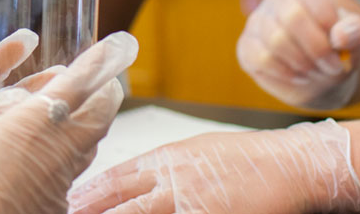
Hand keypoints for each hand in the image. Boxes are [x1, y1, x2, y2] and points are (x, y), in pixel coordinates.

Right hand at [0, 31, 139, 213]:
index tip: (119, 45)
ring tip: (76, 113)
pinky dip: (67, 156)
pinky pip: (70, 173)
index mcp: (36, 121)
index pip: (81, 82)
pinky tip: (46, 157)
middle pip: (101, 114)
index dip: (101, 60)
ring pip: (90, 144)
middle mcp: (59, 148)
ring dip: (89, 123)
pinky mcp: (57, 205)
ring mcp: (62, 180)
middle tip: (102, 81)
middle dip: (106, 92)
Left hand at [68, 119, 359, 213]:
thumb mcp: (196, 151)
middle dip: (88, 211)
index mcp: (167, 159)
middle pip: (118, 200)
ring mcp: (190, 203)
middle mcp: (172, 180)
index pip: (114, 178)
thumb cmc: (249, 158)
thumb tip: (131, 179)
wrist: (293, 164)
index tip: (66, 202)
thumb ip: (162, 168)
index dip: (87, 194)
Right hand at [236, 0, 359, 109]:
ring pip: (276, 40)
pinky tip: (297, 75)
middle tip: (332, 67)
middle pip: (293, 17)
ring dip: (303, 64)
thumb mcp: (355, 40)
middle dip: (317, 49)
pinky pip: (263, 58)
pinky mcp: (246, 45)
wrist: (318, 77)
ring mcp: (258, 21)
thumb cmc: (337, 52)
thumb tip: (340, 37)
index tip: (341, 46)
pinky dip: (286, 73)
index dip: (328, 21)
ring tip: (316, 71)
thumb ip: (355, 32)